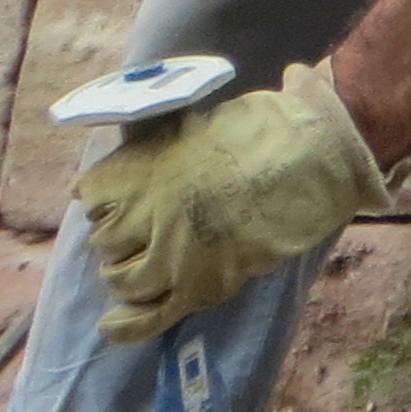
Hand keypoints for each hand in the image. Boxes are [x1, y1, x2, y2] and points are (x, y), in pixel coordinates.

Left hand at [78, 60, 389, 343]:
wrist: (318, 161)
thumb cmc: (283, 127)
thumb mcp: (233, 108)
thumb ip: (209, 117)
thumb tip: (270, 83)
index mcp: (149, 167)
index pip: (92, 192)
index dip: (101, 198)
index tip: (113, 198)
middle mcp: (149, 212)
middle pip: (104, 239)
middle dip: (118, 239)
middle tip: (139, 235)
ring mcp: (172, 253)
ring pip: (121, 279)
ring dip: (126, 276)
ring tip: (142, 271)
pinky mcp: (199, 286)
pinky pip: (151, 316)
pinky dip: (128, 327)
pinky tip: (111, 329)